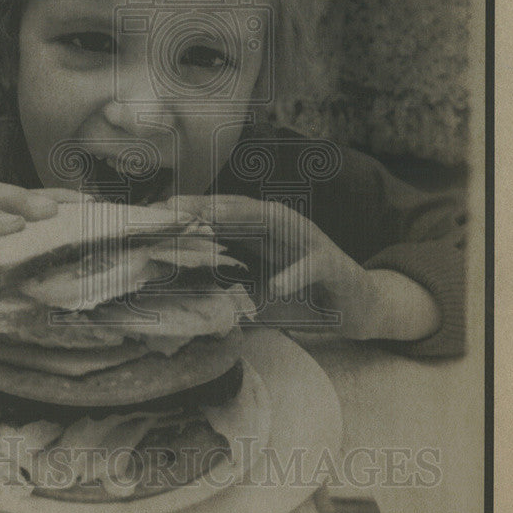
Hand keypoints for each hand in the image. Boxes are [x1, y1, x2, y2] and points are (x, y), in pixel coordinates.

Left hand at [166, 194, 438, 341]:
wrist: (357, 307)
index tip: (156, 213)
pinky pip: (312, 266)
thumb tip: (182, 292)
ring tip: (210, 221)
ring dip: (243, 218)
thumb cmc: (303, 295)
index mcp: (263, 233)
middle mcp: (284, 229)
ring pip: (275, 222)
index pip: (224, 216)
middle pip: (242, 210)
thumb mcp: (259, 289)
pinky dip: (294, 275)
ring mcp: (309, 242)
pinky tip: (276, 286)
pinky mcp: (332, 265)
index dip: (191, 211)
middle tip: (171, 208)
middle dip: (206, 205)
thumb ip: (229, 285)